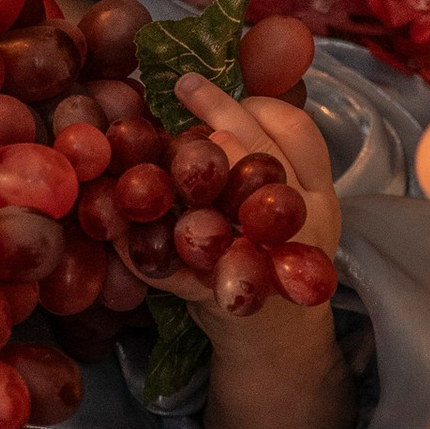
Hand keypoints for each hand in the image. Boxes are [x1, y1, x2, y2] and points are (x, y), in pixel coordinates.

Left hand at [167, 75, 353, 428]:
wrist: (277, 346)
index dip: (253, 99)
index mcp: (315, 192)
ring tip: (140, 151)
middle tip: (179, 85)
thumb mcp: (276, 202)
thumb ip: (252, 155)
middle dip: (218, 111)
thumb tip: (199, 87)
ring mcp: (269, 260)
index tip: (208, 82)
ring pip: (225, 203)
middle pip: (260, 153)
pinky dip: (141, 250)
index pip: (296, 129)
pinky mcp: (230, 297)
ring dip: (178, 172)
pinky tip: (115, 228)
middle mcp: (302, 221)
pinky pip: (178, 268)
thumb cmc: (267, 259)